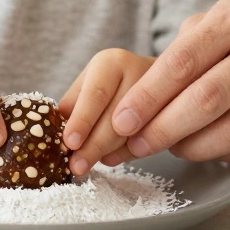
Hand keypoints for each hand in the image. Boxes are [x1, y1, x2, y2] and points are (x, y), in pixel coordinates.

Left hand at [57, 49, 156, 175]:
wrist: (157, 81)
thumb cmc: (112, 86)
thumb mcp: (88, 86)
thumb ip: (73, 105)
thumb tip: (55, 132)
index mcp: (111, 62)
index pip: (96, 93)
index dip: (83, 120)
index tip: (70, 142)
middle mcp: (138, 71)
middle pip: (116, 117)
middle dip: (94, 146)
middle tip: (77, 166)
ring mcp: (163, 92)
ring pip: (135, 132)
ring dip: (112, 152)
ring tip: (96, 161)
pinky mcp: (175, 112)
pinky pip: (152, 141)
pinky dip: (130, 153)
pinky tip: (115, 155)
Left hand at [106, 0, 229, 163]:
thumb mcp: (222, 16)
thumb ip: (183, 51)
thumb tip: (137, 103)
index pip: (183, 62)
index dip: (148, 97)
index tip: (121, 121)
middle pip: (207, 100)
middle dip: (164, 129)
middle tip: (137, 146)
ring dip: (193, 148)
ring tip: (172, 148)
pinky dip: (225, 154)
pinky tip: (208, 149)